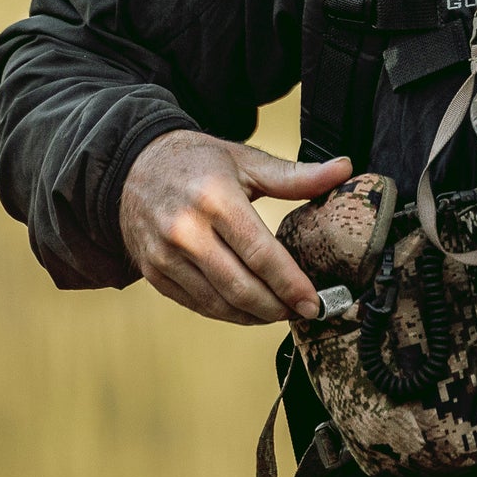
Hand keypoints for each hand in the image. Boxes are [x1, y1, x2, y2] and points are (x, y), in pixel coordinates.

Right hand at [119, 129, 352, 323]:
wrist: (132, 166)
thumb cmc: (196, 161)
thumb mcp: (246, 160)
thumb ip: (296, 175)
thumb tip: (345, 169)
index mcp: (215, 199)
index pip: (260, 253)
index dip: (290, 283)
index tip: (314, 301)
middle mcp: (186, 230)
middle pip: (239, 286)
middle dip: (276, 307)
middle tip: (303, 312)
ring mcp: (165, 255)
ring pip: (217, 303)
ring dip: (253, 316)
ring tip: (280, 313)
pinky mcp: (153, 272)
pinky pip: (196, 304)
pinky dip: (225, 313)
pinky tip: (247, 311)